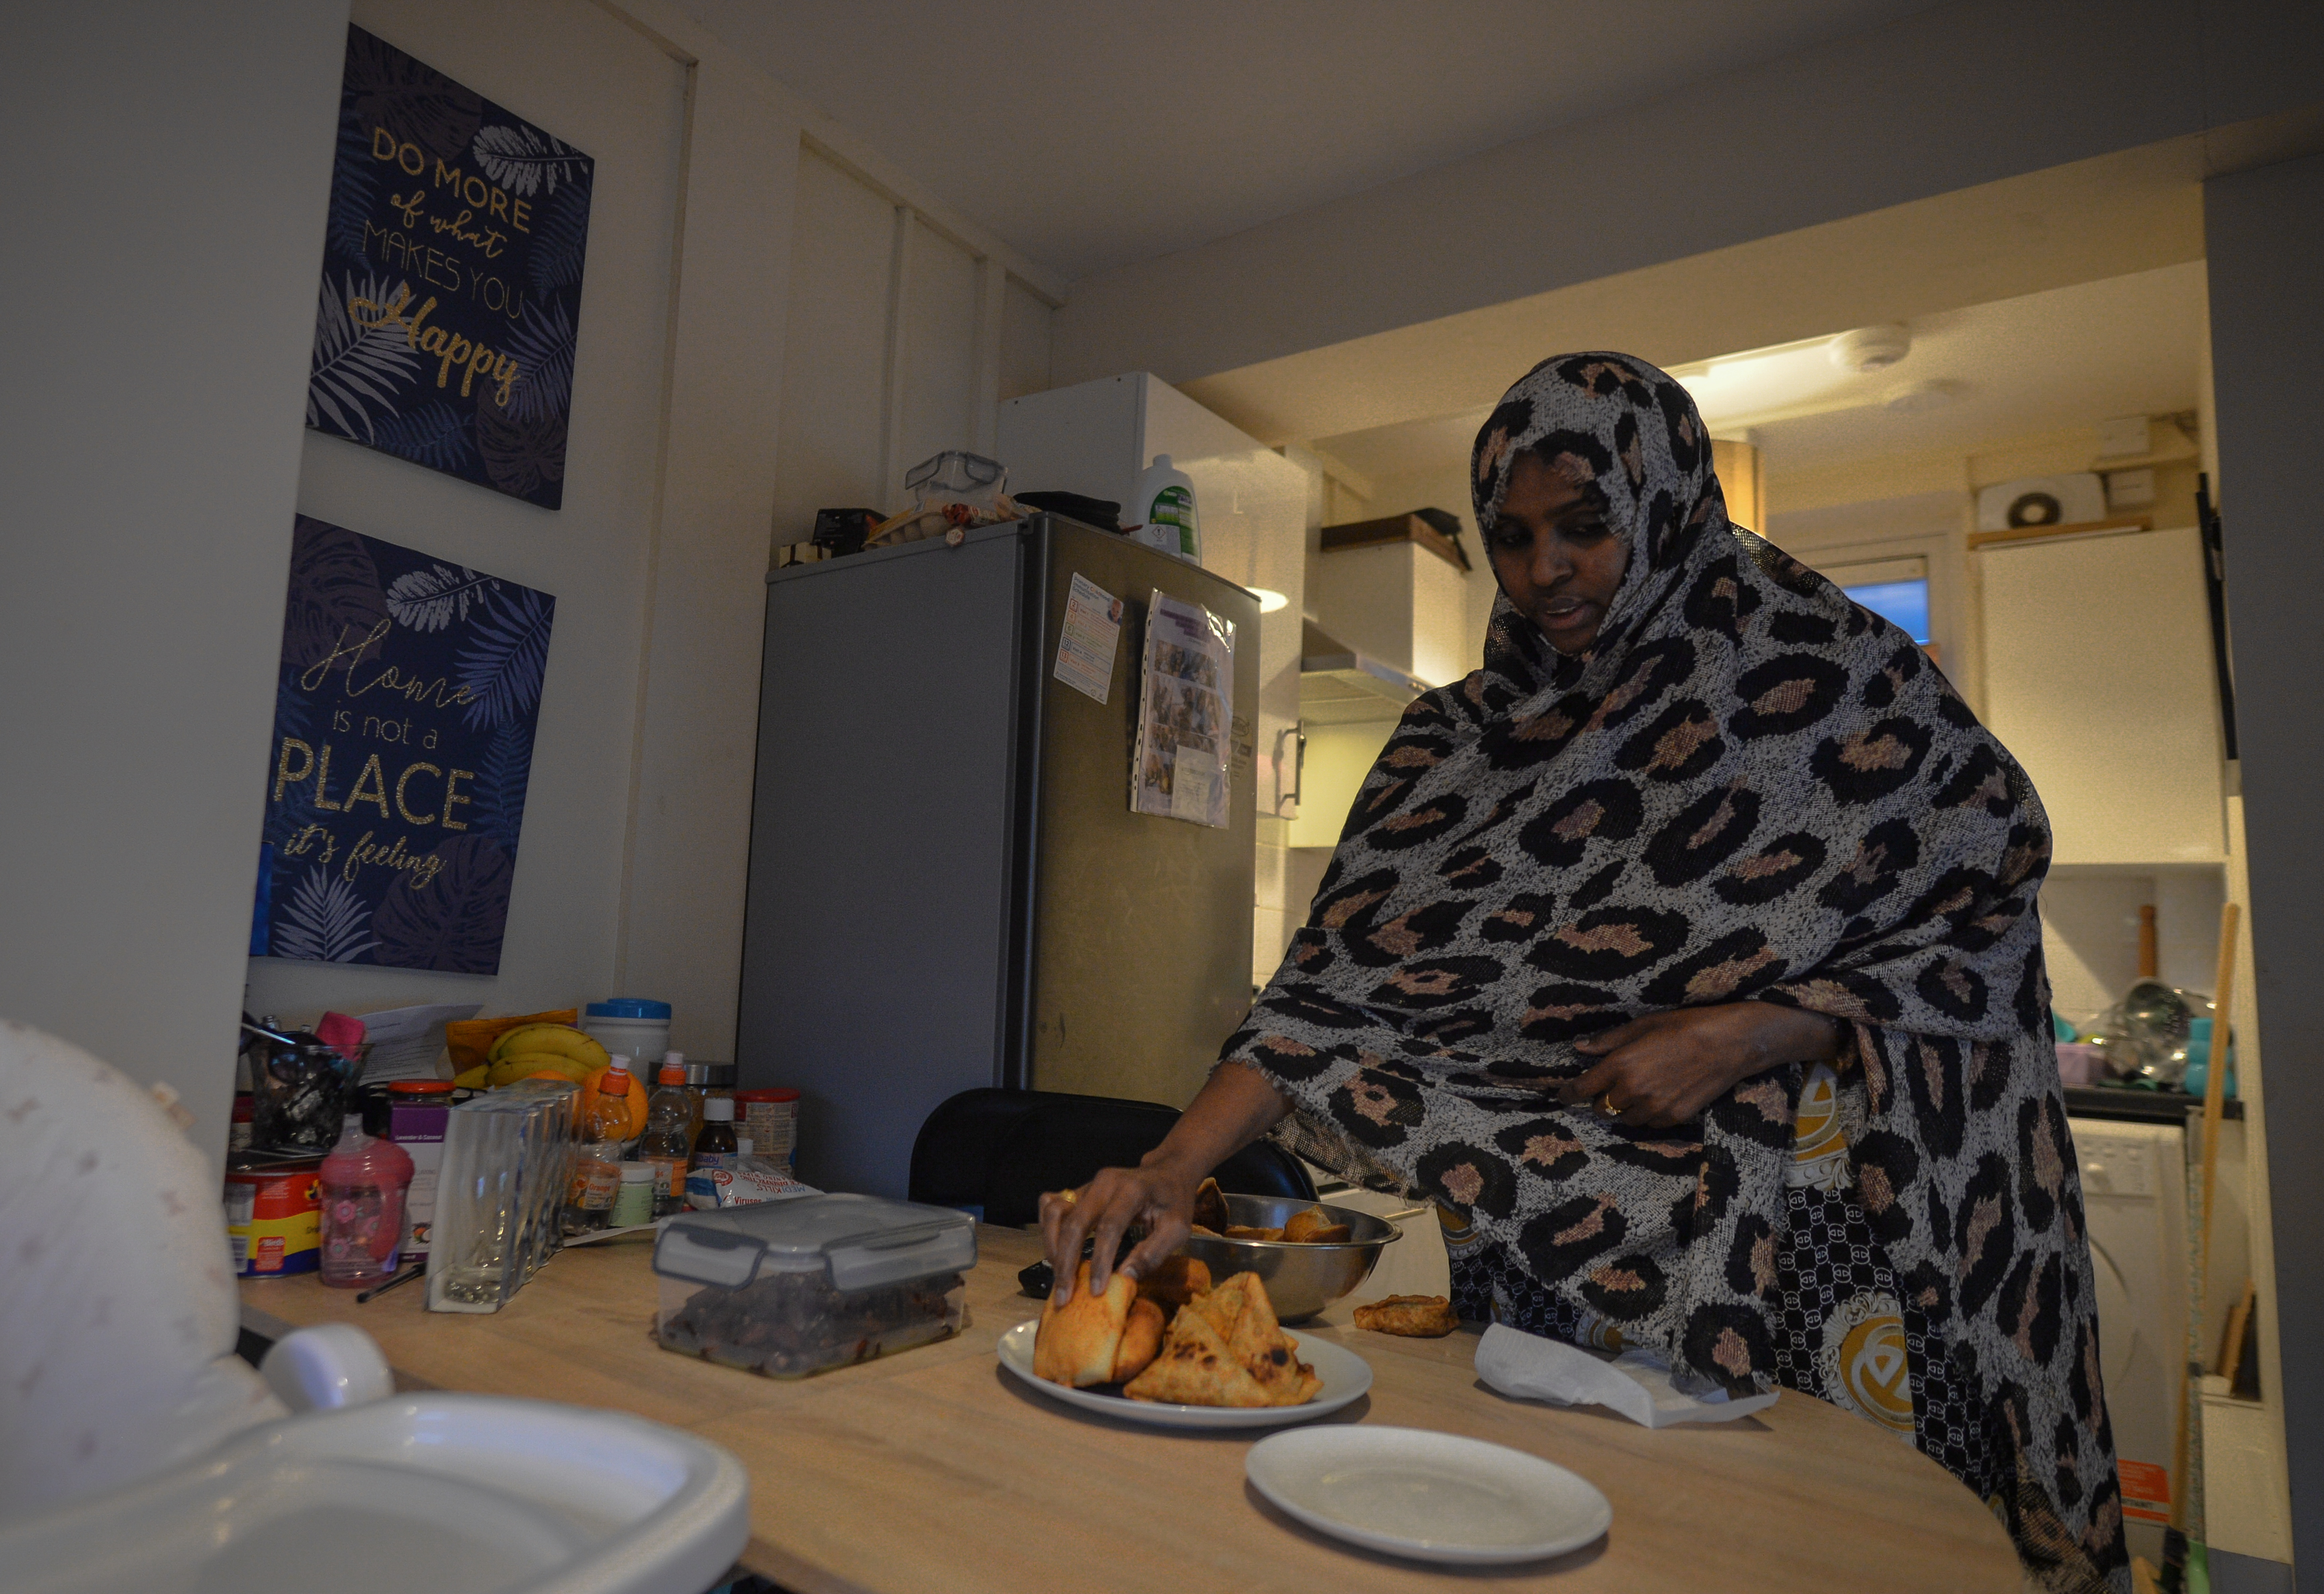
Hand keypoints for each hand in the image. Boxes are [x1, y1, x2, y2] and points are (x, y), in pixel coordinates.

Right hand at [1039, 1155, 1199, 1303]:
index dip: (1100, 1261)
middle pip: (1075, 1222)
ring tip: (1059, 1277)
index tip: (1096, 1291)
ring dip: (1052, 1246)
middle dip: (1066, 1263)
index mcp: (1132, 1190)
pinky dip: (1048, 1229)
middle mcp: (1105, 1183)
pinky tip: (1055, 1251)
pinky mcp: (1079, 1190)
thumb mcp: (1177, 1229)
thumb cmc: (1174, 1203)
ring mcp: (1088, 1185)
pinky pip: (1051, 1206)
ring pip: (1055, 1212)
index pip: (1109, 1227)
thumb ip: (1153, 1252)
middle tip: (1063, 1296)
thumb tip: (1124, 1277)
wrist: (1167, 1173)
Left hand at [1557, 1002, 1841, 1128]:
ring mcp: (1655, 1108)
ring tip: (1634, 1092)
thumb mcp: (1642, 1026)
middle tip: (1603, 1090)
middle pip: (1601, 1109)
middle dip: (1598, 1101)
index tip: (1562, 1095)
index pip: (1582, 1088)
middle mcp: (1633, 1091)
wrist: (1729, 1044)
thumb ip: (1608, 1041)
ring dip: (1623, 1110)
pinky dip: (1646, 1115)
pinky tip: (1656, 1098)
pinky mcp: (1674, 1118)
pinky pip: (1649, 1124)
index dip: (1568, 1094)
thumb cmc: (1685, 1026)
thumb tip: (1580, 1048)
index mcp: (1620, 1066)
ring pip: (1625, 1120)